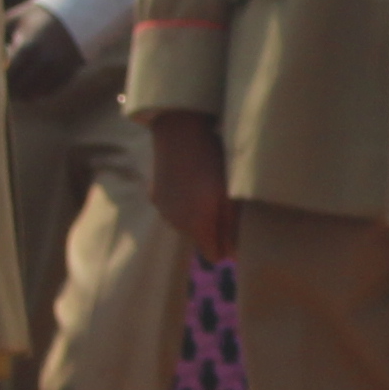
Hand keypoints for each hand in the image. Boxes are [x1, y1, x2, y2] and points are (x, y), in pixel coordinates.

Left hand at [2, 1, 84, 103]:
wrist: (78, 11)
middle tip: (0, 88)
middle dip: (9, 91)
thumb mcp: (15, 20)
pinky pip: (49, 92)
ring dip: (23, 94)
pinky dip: (38, 93)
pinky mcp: (69, 73)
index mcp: (28, 47)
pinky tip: (30, 86)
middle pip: (20, 89)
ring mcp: (60, 69)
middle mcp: (45, 61)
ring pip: (35, 95)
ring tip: (15, 88)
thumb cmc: (38, 15)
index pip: (8, 76)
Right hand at [147, 111, 238, 263]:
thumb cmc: (212, 163)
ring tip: (204, 189)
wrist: (179, 134)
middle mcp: (176, 224)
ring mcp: (163, 210)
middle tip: (221, 202)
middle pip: (199, 240)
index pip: (213, 255)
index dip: (225, 247)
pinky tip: (188, 182)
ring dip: (196, 215)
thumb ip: (230, 227)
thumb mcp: (229, 196)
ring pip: (185, 225)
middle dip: (212, 229)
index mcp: (197, 226)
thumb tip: (232, 254)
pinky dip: (182, 203)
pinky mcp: (155, 196)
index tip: (233, 232)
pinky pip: (173, 210)